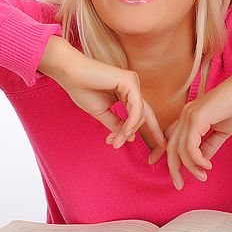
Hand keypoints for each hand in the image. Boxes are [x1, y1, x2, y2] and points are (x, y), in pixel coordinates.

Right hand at [38, 37, 165, 149]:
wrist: (70, 75)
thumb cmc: (82, 90)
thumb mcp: (102, 113)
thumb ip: (117, 125)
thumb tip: (130, 137)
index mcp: (127, 92)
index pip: (143, 113)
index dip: (153, 129)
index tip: (161, 146)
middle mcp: (133, 86)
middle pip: (145, 115)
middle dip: (152, 134)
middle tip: (153, 156)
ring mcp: (133, 82)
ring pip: (140, 114)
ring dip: (129, 131)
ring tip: (116, 142)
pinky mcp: (130, 81)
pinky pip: (136, 108)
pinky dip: (131, 123)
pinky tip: (124, 132)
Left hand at [148, 57, 231, 189]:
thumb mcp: (222, 131)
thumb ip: (210, 146)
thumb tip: (202, 162)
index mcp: (189, 116)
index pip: (169, 136)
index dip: (160, 151)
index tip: (154, 163)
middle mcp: (185, 115)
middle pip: (171, 147)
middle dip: (173, 168)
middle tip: (179, 185)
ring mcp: (189, 115)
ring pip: (180, 149)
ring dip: (191, 167)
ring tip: (203, 176)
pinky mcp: (197, 117)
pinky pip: (190, 146)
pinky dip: (197, 160)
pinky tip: (207, 166)